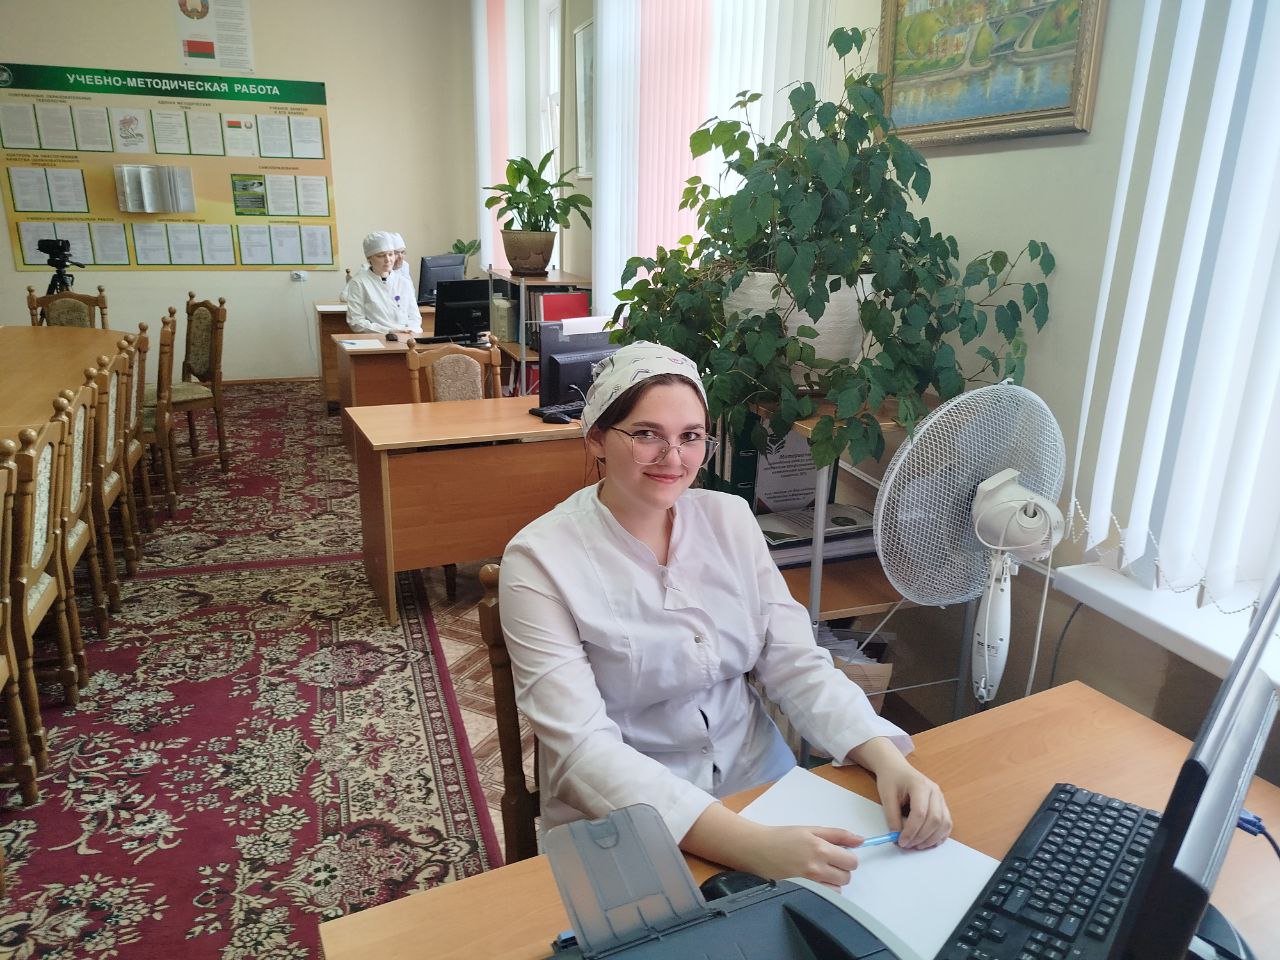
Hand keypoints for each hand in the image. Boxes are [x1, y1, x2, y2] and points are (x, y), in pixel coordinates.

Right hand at [741, 824, 863, 889]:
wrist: (756, 849)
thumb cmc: (783, 837)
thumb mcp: (811, 830)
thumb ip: (838, 835)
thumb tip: (861, 840)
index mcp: (821, 848)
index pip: (852, 862)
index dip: (847, 858)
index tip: (837, 855)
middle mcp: (817, 868)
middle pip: (846, 877)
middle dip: (839, 869)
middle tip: (824, 862)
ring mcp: (809, 884)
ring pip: (837, 889)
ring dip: (831, 882)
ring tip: (815, 872)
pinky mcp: (801, 893)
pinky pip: (824, 897)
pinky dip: (822, 891)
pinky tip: (810, 881)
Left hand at [871, 758, 950, 849]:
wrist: (896, 768)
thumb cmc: (891, 779)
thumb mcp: (886, 796)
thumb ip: (892, 817)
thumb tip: (897, 837)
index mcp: (920, 785)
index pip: (920, 812)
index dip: (911, 830)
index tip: (901, 841)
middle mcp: (935, 791)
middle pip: (935, 820)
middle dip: (921, 837)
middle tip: (907, 845)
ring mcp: (941, 798)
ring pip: (944, 823)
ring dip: (932, 839)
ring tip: (916, 846)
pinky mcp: (942, 805)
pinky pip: (946, 824)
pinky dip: (939, 836)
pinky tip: (928, 842)